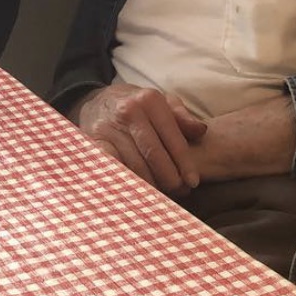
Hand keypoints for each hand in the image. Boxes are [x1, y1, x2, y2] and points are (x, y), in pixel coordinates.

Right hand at [71, 83, 206, 192]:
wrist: (96, 102)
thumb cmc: (138, 106)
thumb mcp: (162, 102)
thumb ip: (183, 117)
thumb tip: (201, 131)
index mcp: (150, 101)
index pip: (172, 137)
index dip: (185, 163)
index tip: (193, 182)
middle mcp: (129, 111)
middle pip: (153, 154)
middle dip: (169, 178)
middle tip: (180, 192)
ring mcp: (109, 127)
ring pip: (134, 165)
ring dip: (151, 184)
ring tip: (163, 195)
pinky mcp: (93, 142)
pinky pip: (113, 168)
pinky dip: (126, 182)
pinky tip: (137, 193)